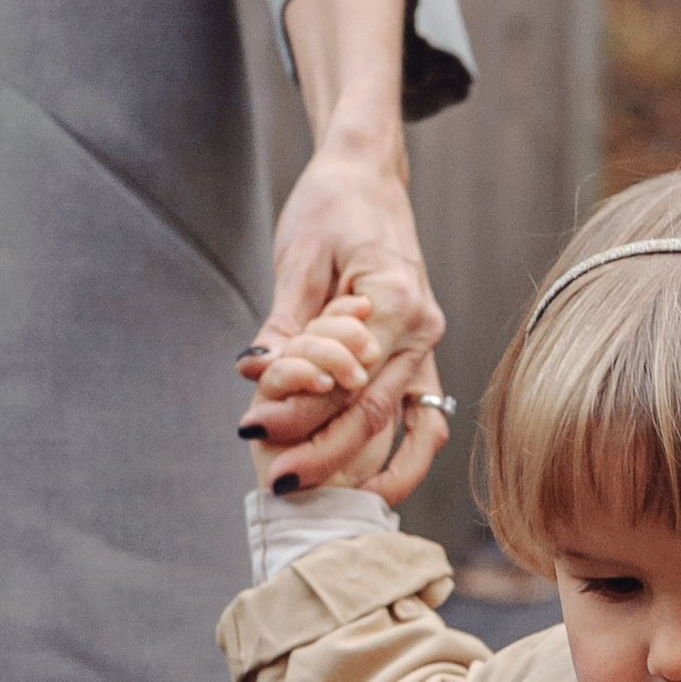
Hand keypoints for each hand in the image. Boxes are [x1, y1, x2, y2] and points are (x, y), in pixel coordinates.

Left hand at [237, 0, 451, 510]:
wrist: (368, 176)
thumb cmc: (331, 207)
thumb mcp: (297, 260)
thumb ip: (284, 326)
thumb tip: (254, 378)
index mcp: (396, 298)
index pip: (345, 376)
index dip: (299, 410)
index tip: (252, 431)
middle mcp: (422, 330)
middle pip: (373, 412)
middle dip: (324, 453)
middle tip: (276, 482)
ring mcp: (428, 347)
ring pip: (407, 428)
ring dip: (370, 471)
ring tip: (330, 505)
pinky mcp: (419, 357)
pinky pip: (421, 421)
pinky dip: (401, 458)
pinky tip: (368, 489)